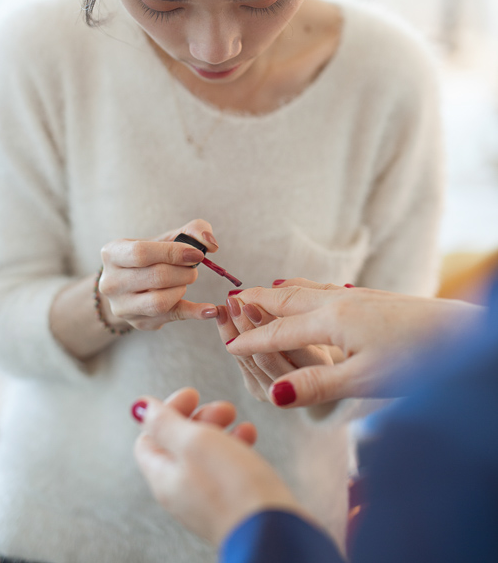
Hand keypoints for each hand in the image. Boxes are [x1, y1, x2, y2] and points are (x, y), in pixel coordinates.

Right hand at [99, 220, 218, 329]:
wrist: (132, 284)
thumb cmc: (152, 256)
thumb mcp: (165, 237)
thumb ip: (192, 230)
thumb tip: (210, 243)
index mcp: (112, 253)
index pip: (141, 253)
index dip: (173, 253)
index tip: (196, 253)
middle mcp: (111, 282)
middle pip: (156, 277)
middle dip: (183, 272)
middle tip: (192, 269)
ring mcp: (122, 306)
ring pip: (159, 302)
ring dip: (181, 289)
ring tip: (184, 282)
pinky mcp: (139, 322)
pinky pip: (171, 317)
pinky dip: (195, 313)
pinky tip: (210, 310)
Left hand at [134, 388, 304, 545]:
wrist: (272, 531)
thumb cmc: (232, 486)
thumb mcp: (194, 443)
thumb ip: (165, 423)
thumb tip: (141, 408)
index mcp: (164, 476)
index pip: (149, 437)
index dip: (168, 411)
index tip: (194, 395)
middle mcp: (181, 491)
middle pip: (177, 445)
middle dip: (199, 418)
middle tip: (224, 408)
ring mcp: (206, 500)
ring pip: (204, 455)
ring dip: (219, 430)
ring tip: (239, 419)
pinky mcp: (230, 503)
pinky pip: (225, 469)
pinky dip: (235, 447)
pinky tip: (251, 437)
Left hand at [216, 293, 333, 402]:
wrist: (316, 377)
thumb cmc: (320, 338)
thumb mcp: (318, 322)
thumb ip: (300, 308)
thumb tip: (274, 285)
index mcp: (323, 367)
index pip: (289, 345)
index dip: (266, 322)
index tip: (250, 301)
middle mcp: (300, 386)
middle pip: (266, 355)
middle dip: (245, 326)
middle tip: (233, 301)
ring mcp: (276, 394)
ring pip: (250, 361)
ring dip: (233, 332)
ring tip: (224, 307)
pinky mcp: (259, 392)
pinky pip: (242, 364)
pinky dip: (231, 339)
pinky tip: (223, 319)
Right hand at [225, 279, 482, 406]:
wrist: (459, 332)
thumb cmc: (417, 358)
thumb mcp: (365, 378)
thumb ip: (317, 384)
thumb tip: (275, 394)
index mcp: (331, 321)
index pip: (279, 331)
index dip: (251, 341)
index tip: (226, 345)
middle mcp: (338, 303)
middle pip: (286, 300)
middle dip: (256, 302)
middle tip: (229, 301)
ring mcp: (355, 297)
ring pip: (304, 291)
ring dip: (276, 293)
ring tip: (258, 292)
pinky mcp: (369, 298)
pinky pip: (322, 290)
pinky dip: (301, 290)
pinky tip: (307, 292)